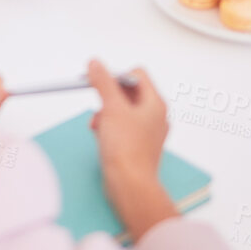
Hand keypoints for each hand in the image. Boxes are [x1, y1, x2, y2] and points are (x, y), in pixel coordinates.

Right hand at [88, 60, 178, 242]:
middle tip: (98, 105)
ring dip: (106, 113)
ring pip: (122, 110)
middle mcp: (155, 116)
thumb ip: (103, 82)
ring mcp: (147, 132)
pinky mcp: (137, 146)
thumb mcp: (111, 108)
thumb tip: (95, 64)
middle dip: (108, 97)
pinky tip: (101, 136)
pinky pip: (121, 127)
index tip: (98, 82)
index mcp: (155, 103)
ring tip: (98, 125)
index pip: (136, 75)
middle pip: (128, 92)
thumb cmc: (126, 149)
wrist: (130, 185)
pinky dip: (109, 127)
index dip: (116, 75)